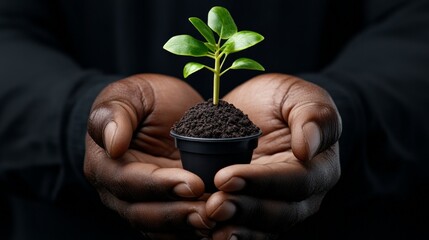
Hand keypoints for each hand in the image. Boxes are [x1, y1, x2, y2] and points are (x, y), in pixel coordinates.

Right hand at [84, 74, 214, 238]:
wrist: (159, 111)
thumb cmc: (143, 99)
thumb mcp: (129, 94)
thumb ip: (114, 114)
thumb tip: (113, 144)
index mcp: (104, 163)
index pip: (127, 181)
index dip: (160, 185)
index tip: (193, 183)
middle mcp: (117, 191)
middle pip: (142, 213)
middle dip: (177, 214)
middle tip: (210, 213)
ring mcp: (139, 203)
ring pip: (158, 227)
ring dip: (186, 227)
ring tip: (216, 222)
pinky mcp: (161, 208)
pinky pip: (172, 230)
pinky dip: (190, 231)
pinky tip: (215, 229)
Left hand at [206, 73, 341, 238]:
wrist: (260, 112)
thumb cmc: (281, 100)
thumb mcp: (297, 94)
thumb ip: (313, 115)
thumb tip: (308, 148)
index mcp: (320, 166)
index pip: (296, 181)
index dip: (262, 181)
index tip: (226, 177)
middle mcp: (305, 194)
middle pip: (281, 212)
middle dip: (245, 209)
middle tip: (213, 204)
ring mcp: (282, 207)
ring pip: (264, 227)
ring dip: (236, 227)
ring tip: (209, 219)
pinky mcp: (260, 213)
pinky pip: (250, 231)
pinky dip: (232, 234)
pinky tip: (210, 234)